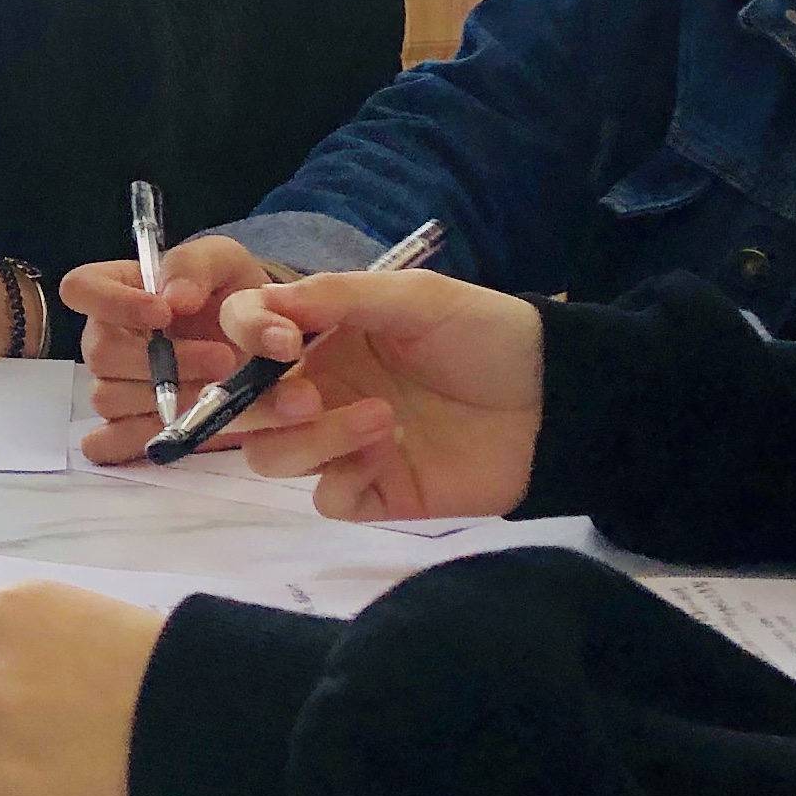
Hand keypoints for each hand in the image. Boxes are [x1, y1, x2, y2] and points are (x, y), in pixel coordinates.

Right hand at [63, 235, 281, 462]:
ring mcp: (111, 384)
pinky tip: (181, 430)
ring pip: (109, 399)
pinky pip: (109, 443)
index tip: (164, 314)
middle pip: (101, 354)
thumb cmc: (230, 293)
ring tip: (217, 391)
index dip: (113, 303)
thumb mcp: (223, 261)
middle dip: (165, 362)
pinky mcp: (125, 427)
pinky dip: (142, 440)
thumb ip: (194, 266)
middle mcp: (104, 337)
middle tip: (222, 359)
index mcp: (115, 288)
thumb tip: (172, 298)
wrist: (254, 343)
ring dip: (167, 400)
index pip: (80, 288)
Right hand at [200, 269, 546, 520]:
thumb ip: (338, 296)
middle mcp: (320, 390)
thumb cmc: (484, 334)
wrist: (552, 399)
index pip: (245, 336)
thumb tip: (264, 302)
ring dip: (313, 442)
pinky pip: (328, 499)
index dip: (243, 337)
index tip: (280, 340)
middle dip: (264, 407)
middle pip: (246, 412)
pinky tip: (391, 453)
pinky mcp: (375, 491)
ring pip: (275, 459)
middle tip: (310, 398)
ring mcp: (343, 445)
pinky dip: (345, 479)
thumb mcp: (415, 298)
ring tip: (380, 420)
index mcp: (319, 338)